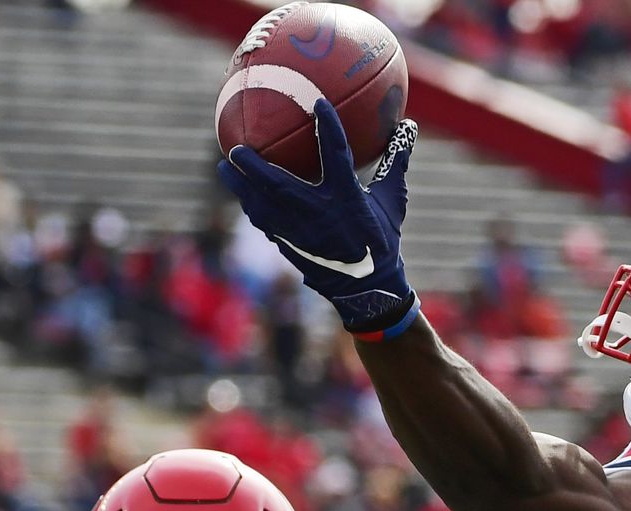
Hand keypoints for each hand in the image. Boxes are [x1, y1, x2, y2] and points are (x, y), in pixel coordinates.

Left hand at [218, 99, 419, 337]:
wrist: (367, 287)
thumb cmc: (381, 241)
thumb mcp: (392, 201)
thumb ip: (395, 163)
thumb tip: (406, 128)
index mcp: (347, 199)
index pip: (337, 156)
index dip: (328, 128)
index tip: (317, 103)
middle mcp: (320, 215)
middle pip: (278, 185)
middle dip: (254, 166)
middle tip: (236, 147)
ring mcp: (301, 233)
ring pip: (262, 206)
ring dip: (240, 187)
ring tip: (224, 167)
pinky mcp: (290, 246)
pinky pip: (264, 222)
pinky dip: (250, 205)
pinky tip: (242, 194)